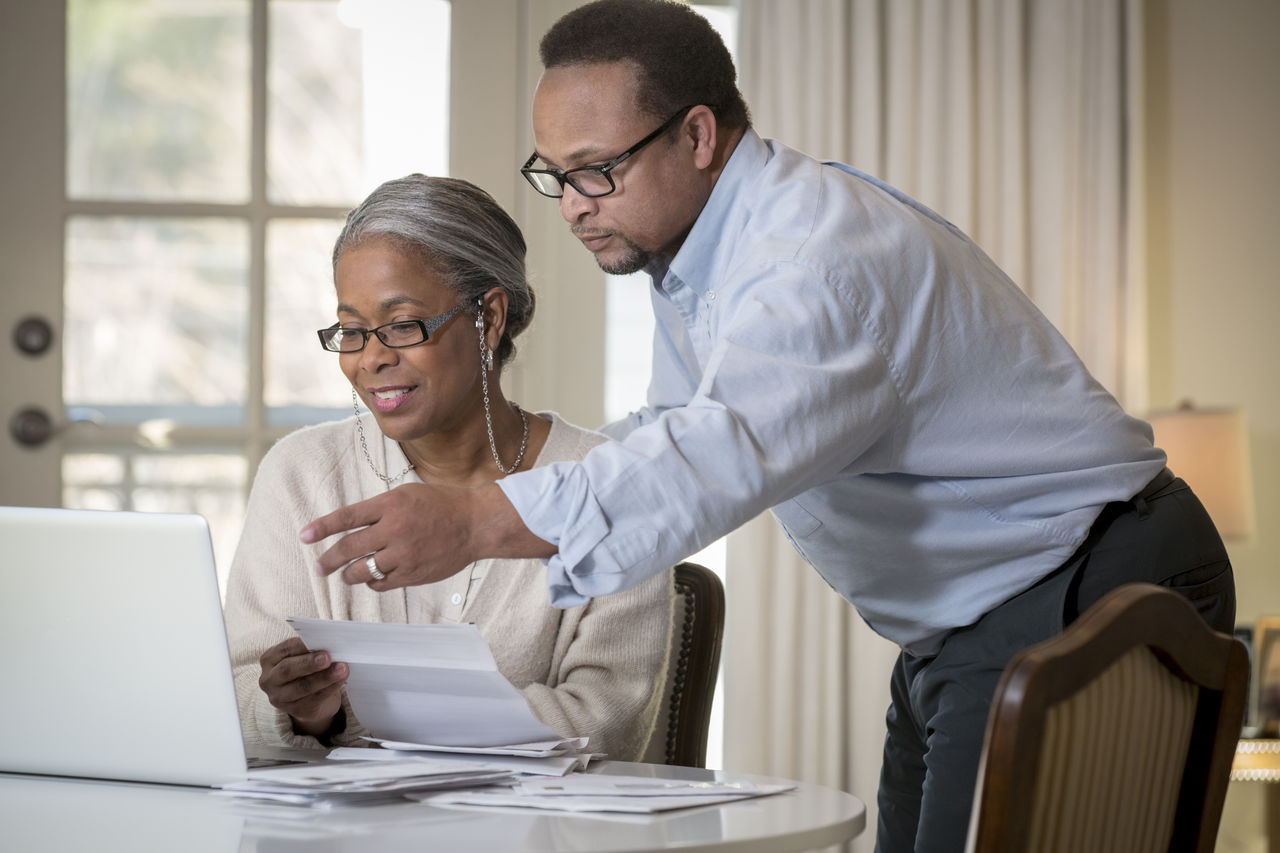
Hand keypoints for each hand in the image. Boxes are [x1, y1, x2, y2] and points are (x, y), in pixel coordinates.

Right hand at [258, 637, 347, 737]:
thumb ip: (309, 651)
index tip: (318, 640)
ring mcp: (280, 698)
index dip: (301, 645)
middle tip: (327, 657)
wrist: (310, 700)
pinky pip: (315, 699)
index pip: (284, 650)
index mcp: (269, 660)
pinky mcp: (296, 711)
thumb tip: (328, 643)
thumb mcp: (302, 658)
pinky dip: (330, 688)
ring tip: (342, 668)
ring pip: (302, 687)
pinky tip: (341, 680)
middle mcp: (269, 680)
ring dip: (324, 677)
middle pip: (288, 669)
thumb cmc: (306, 671)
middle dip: (309, 662)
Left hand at [301, 481, 554, 589]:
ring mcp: (404, 554)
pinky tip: (373, 577)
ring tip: (346, 575)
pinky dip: (373, 582)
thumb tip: (351, 525)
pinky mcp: (414, 573)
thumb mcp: (407, 494)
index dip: (322, 527)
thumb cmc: (441, 504)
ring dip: (349, 575)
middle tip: (319, 566)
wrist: (475, 523)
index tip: (304, 536)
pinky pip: (382, 583)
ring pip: (362, 570)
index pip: (346, 517)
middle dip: (328, 560)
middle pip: (349, 548)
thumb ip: (379, 509)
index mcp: (390, 505)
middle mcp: (394, 529)